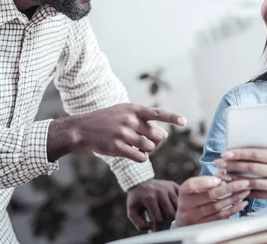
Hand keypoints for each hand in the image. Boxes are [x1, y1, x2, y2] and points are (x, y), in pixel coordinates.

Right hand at [47, 103, 186, 161]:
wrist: (83, 128)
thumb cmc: (108, 120)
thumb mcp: (124, 112)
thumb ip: (144, 121)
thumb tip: (164, 136)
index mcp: (134, 109)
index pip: (157, 113)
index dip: (172, 117)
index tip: (184, 122)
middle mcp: (130, 120)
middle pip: (157, 136)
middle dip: (154, 141)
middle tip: (142, 139)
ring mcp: (124, 134)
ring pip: (150, 148)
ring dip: (146, 150)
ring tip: (134, 145)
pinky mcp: (118, 147)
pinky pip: (141, 157)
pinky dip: (140, 158)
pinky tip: (132, 153)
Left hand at [127, 179, 178, 230]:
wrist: (139, 182)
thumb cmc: (136, 200)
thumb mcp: (132, 212)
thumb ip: (140, 224)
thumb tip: (153, 227)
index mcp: (149, 199)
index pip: (158, 219)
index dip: (159, 229)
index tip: (158, 232)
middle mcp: (160, 192)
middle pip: (171, 214)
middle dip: (170, 224)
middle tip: (168, 228)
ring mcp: (168, 188)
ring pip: (179, 207)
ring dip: (177, 215)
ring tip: (172, 220)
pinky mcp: (173, 185)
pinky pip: (181, 198)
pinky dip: (180, 206)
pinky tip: (176, 209)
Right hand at [174, 176, 249, 226]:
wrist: (185, 217)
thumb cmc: (192, 197)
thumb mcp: (195, 186)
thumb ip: (207, 179)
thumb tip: (223, 173)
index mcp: (183, 192)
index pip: (192, 185)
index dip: (206, 181)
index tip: (220, 178)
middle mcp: (186, 205)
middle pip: (210, 195)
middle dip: (229, 188)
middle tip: (244, 183)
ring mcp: (195, 217)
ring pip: (218, 206)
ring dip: (234, 198)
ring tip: (246, 191)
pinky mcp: (205, 225)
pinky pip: (222, 217)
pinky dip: (234, 209)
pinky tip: (242, 203)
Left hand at [214, 126, 266, 199]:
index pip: (257, 155)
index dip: (240, 153)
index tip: (225, 152)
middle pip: (251, 169)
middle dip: (232, 165)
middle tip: (218, 162)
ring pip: (252, 183)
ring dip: (234, 179)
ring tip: (221, 174)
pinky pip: (256, 194)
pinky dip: (243, 190)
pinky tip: (232, 185)